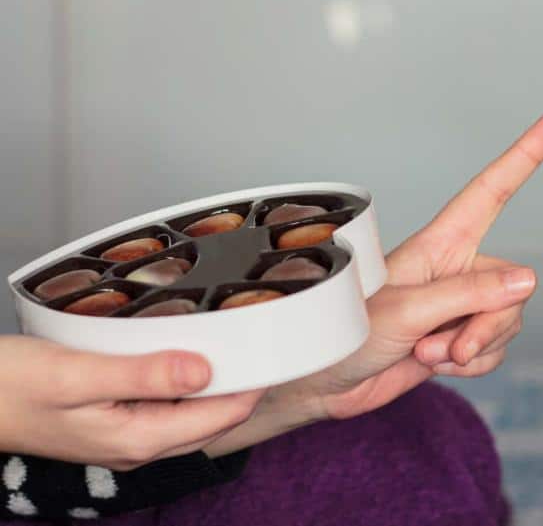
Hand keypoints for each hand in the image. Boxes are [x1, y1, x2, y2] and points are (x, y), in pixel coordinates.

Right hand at [0, 336, 262, 469]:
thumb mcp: (78, 374)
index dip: (253, 384)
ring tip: (237, 341)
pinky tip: (187, 352)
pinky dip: (185, 381)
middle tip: (264, 338)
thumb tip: (205, 373)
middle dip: (242, 384)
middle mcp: (139, 444)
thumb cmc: (11, 385)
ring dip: (216, 382)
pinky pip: (166, 405)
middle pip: (212, 418)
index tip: (275, 348)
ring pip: (191, 412)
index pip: (220, 417)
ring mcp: (126, 436)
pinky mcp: (114, 421)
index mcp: (138, 438)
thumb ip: (143, 375)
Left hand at [202, 111, 542, 455]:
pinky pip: (494, 350)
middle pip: (512, 285)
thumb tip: (527, 280)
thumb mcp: (406, 312)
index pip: (490, 193)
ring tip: (428, 354)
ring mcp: (458, 306)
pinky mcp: (457, 338)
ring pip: (507, 321)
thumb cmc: (344, 335)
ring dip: (474, 348)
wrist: (323, 385)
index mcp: (438, 245)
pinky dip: (472, 365)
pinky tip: (434, 364)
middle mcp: (454, 269)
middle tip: (452, 347)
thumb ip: (468, 296)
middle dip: (489, 324)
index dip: (523, 157)